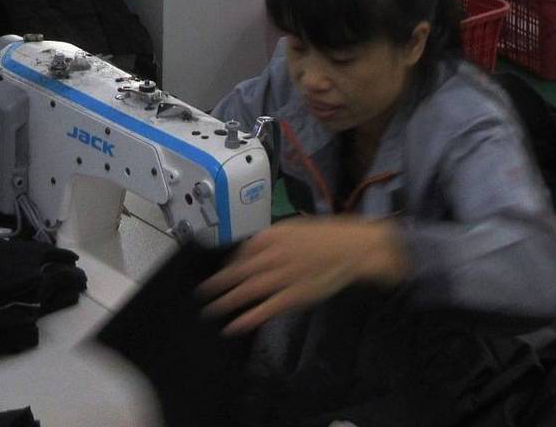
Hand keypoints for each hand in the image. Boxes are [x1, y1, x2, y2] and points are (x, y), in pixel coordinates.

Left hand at [199, 219, 408, 334]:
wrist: (355, 248)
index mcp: (272, 236)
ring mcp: (282, 277)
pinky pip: (266, 309)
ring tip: (209, 310)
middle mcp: (272, 255)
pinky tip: (234, 326)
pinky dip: (248, 318)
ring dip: (226, 302)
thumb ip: (271, 241)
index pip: (241, 252)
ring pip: (247, 291)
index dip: (226, 265)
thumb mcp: (293, 228)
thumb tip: (249, 252)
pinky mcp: (294, 296)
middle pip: (238, 273)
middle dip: (217, 285)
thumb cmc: (327, 236)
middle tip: (200, 294)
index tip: (215, 274)